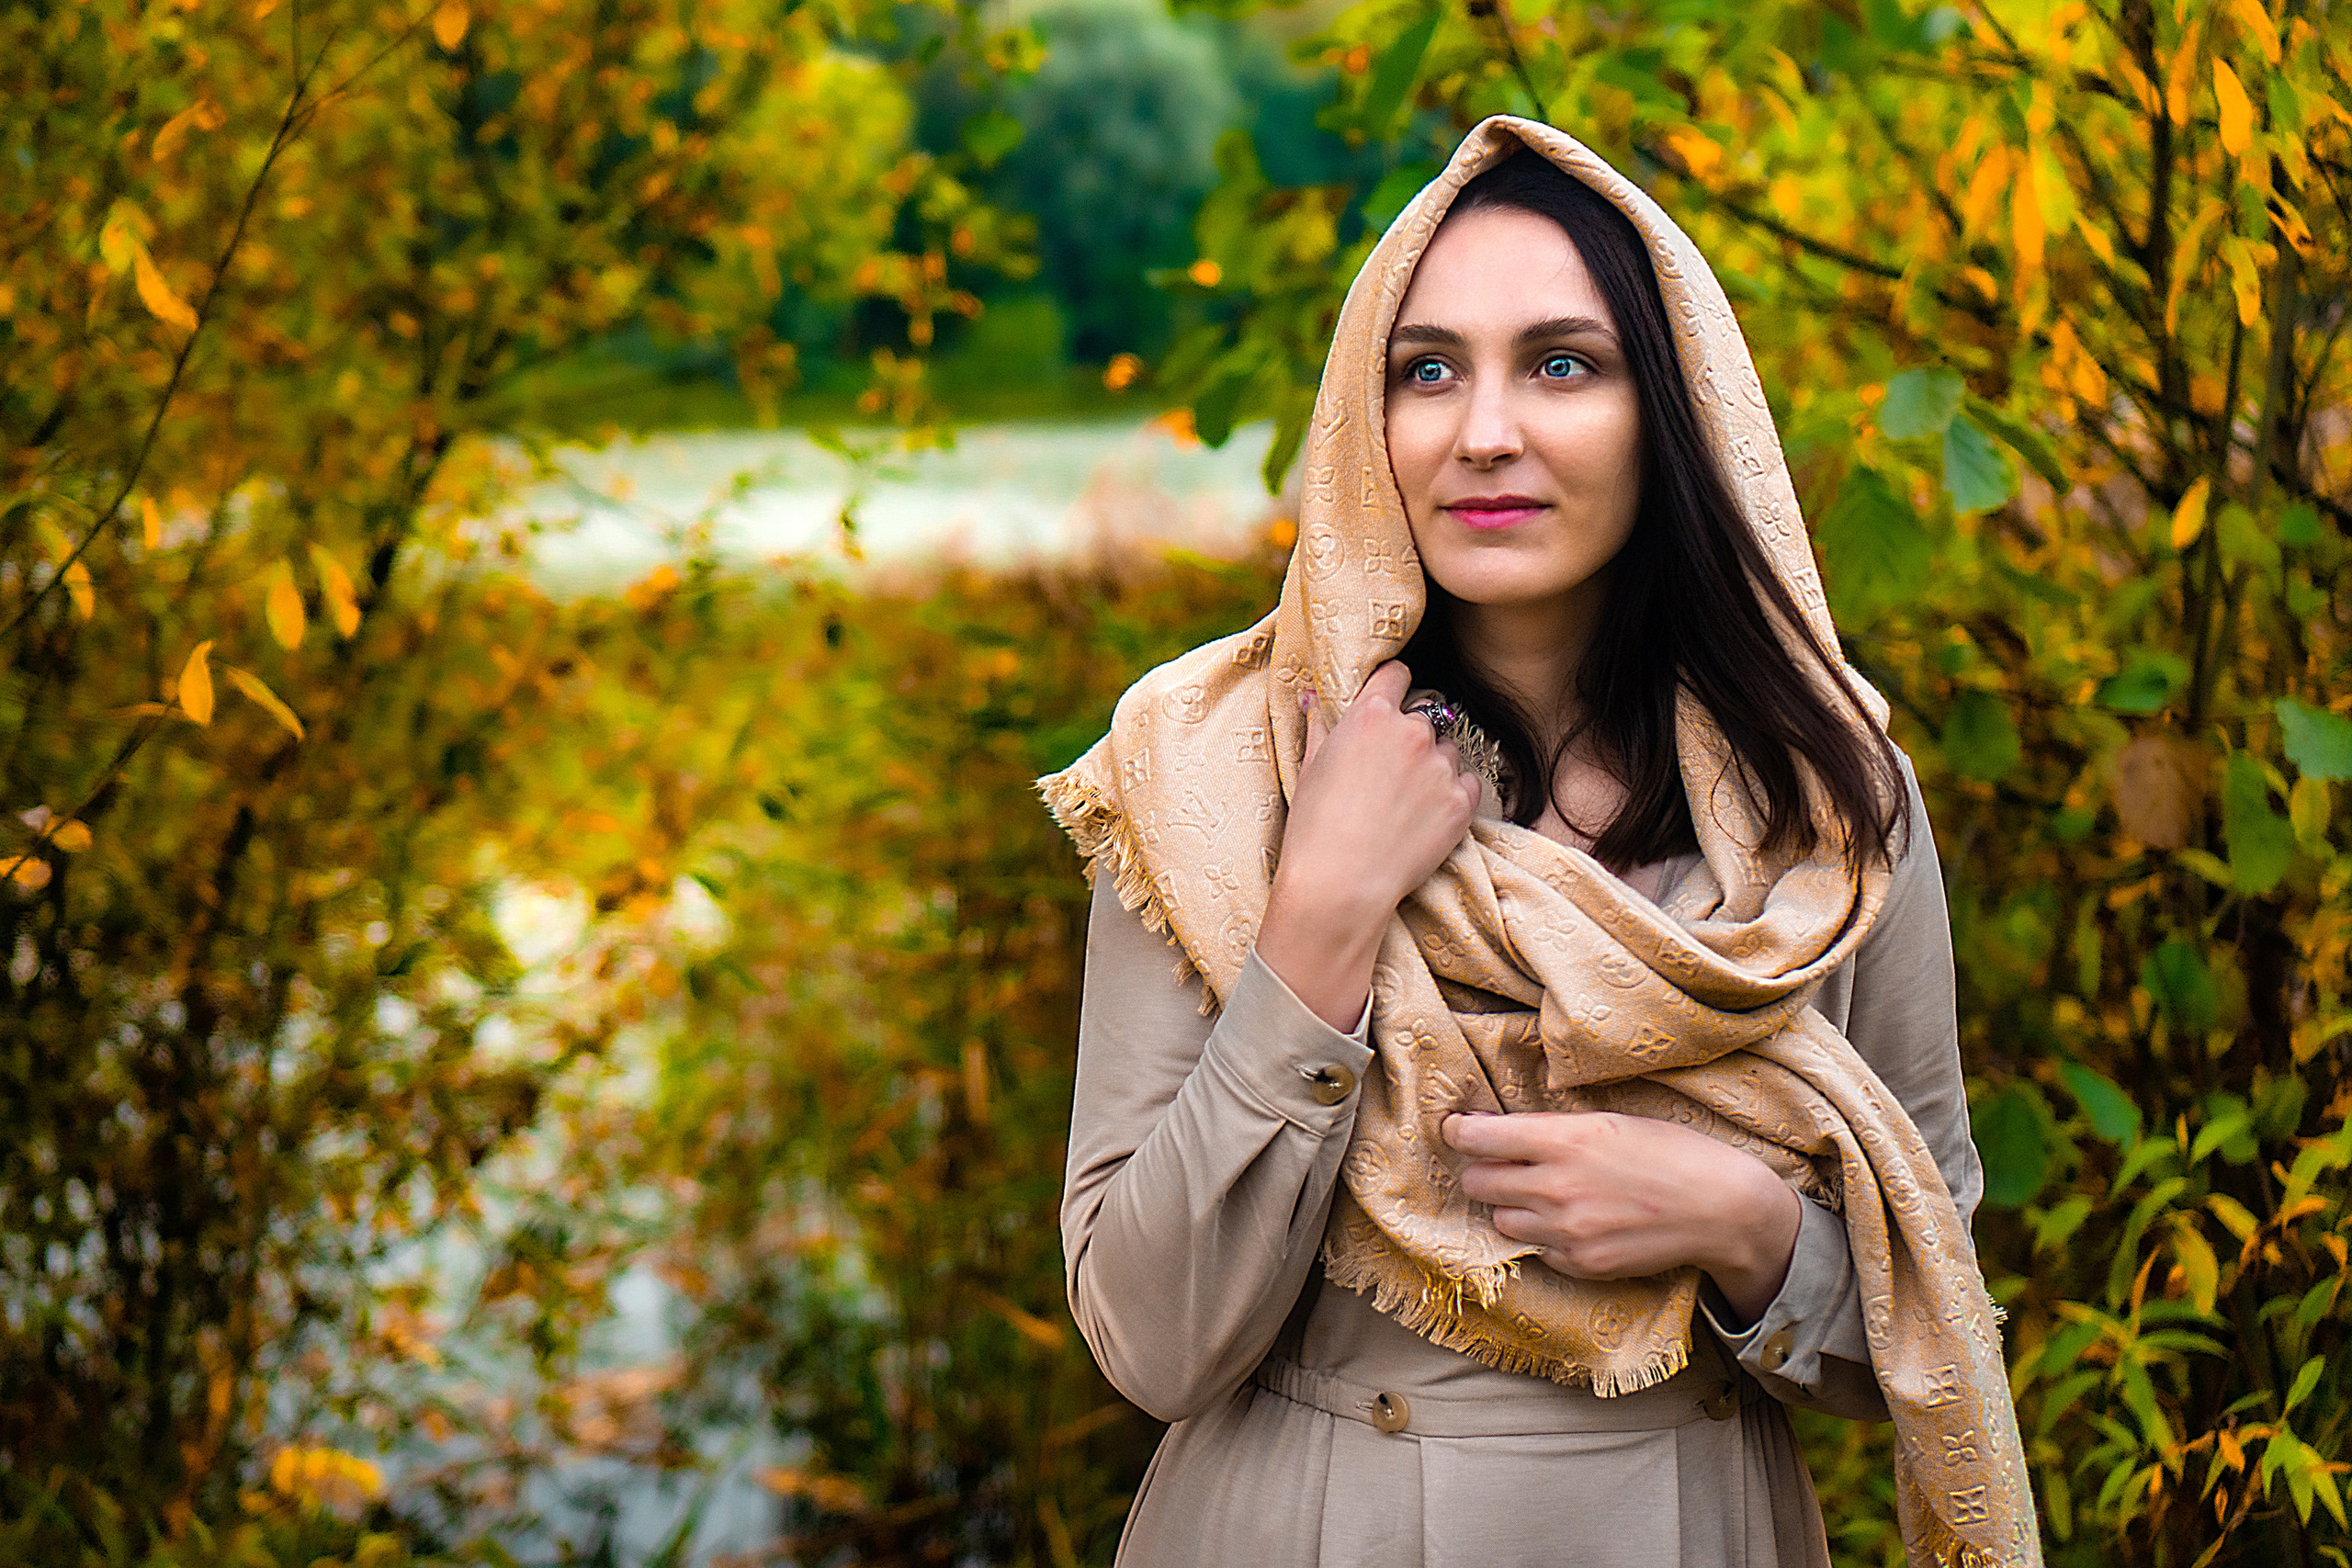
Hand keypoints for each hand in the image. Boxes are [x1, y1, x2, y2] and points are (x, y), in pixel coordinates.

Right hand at [1256, 662, 1481, 1029]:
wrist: (1340, 885)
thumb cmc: (1314, 827)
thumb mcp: (1309, 767)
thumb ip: (1320, 724)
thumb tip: (1314, 696)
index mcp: (1370, 715)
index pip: (1397, 674)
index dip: (1393, 686)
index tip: (1392, 701)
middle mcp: (1411, 733)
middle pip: (1426, 717)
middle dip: (1412, 737)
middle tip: (1392, 772)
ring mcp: (1440, 768)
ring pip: (1450, 751)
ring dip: (1436, 766)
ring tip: (1408, 802)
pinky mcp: (1462, 802)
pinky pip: (1470, 783)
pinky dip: (1455, 795)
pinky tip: (1428, 817)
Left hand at [1442, 1110, 1801, 1324]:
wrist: (1724, 1209)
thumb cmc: (1673, 1153)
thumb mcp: (1610, 1122)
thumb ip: (1553, 1130)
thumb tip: (1498, 1130)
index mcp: (1565, 1139)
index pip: (1477, 1138)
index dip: (1459, 1130)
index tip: (1458, 1127)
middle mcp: (1557, 1187)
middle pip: (1477, 1181)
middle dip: (1482, 1168)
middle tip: (1502, 1161)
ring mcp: (1567, 1231)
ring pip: (1499, 1218)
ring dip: (1510, 1204)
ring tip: (1543, 1192)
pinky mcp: (1580, 1264)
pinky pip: (1534, 1248)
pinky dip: (1542, 1235)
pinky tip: (1572, 1220)